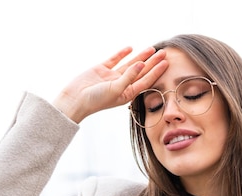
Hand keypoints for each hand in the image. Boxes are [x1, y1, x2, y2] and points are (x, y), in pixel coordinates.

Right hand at [53, 46, 167, 123]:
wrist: (75, 99)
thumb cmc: (95, 100)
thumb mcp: (115, 90)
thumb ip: (129, 77)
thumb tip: (141, 64)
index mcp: (127, 93)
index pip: (146, 80)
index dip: (156, 72)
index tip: (166, 63)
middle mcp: (121, 85)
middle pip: (140, 71)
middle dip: (152, 62)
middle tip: (164, 52)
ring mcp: (111, 77)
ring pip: (130, 64)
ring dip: (140, 56)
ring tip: (151, 48)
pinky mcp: (101, 69)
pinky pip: (114, 60)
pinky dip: (122, 54)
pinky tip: (130, 48)